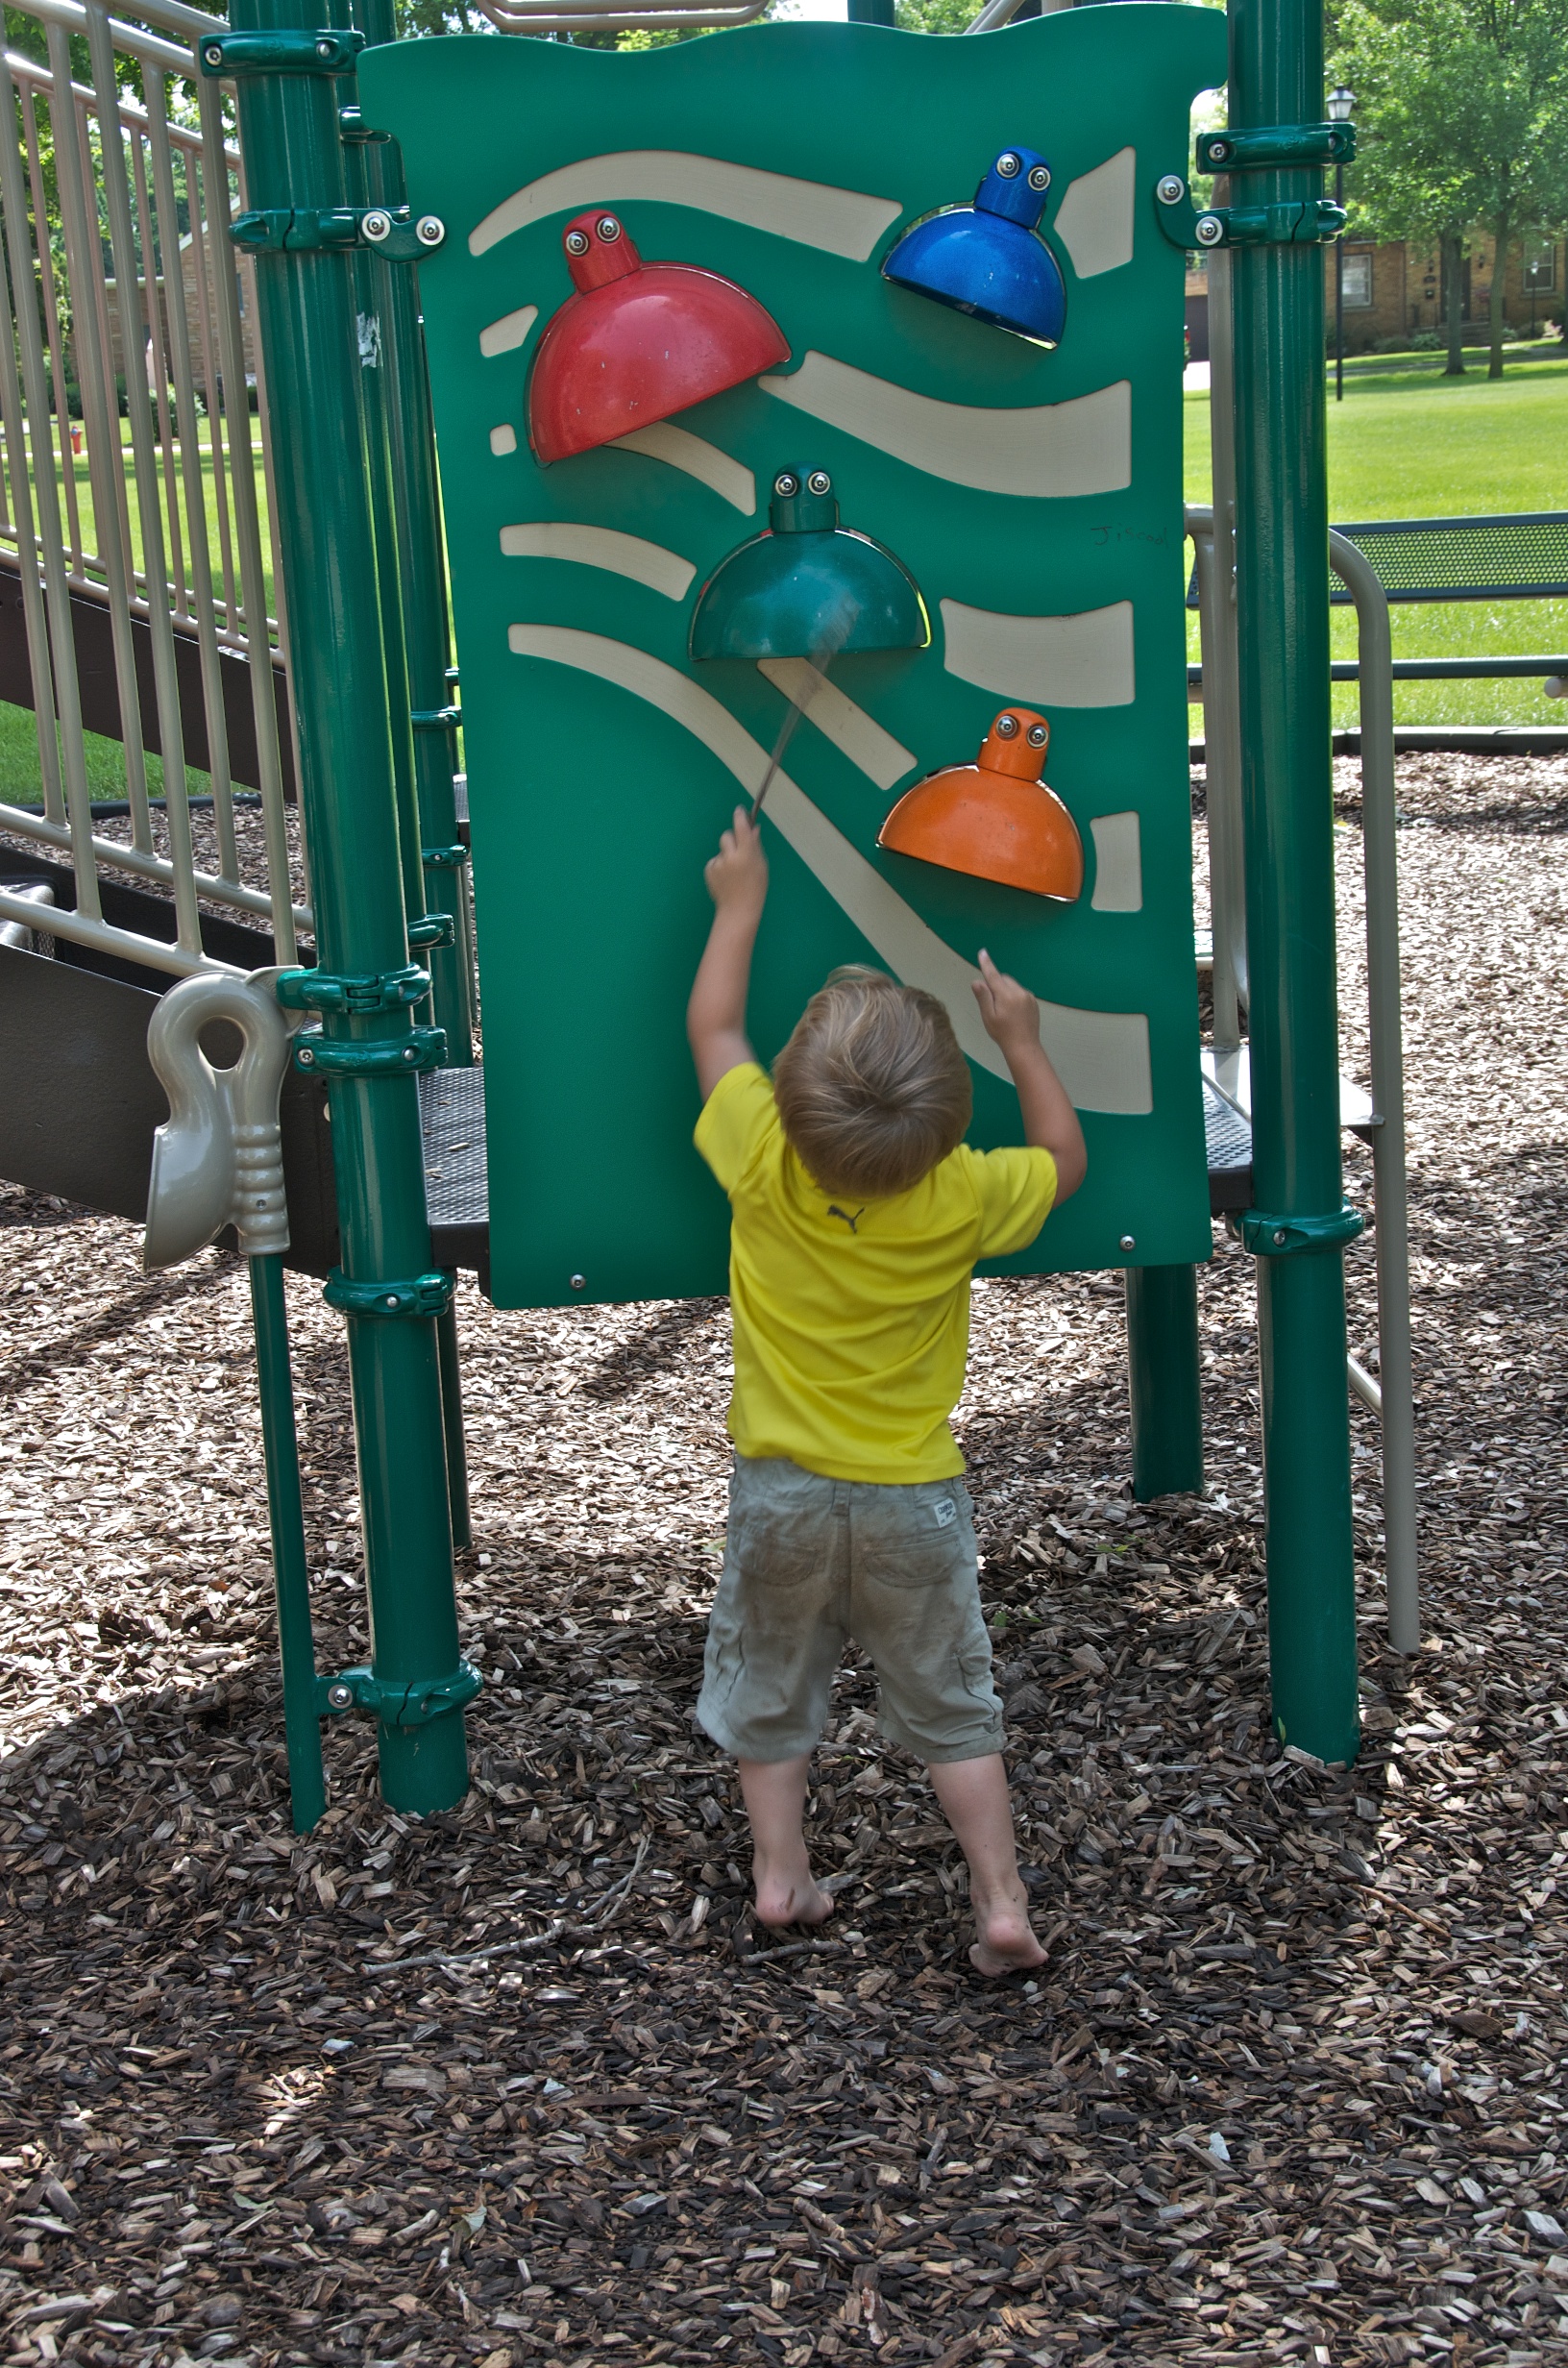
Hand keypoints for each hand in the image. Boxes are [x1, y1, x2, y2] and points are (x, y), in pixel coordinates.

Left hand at [704, 806, 767, 920]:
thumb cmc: (755, 887)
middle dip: (732, 840)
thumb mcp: (761, 865)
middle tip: (739, 853)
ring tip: (733, 873)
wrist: (739, 910)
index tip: (739, 811)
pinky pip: (715, 862)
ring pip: (721, 851)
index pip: (741, 828)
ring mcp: (718, 864)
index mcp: (747, 855)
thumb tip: (753, 828)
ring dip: (726, 856)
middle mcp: (731, 857)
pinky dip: (719, 867)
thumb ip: (755, 846)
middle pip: (726, 835)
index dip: (740, 817)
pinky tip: (725, 879)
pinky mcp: (709, 871)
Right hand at [972, 948, 1039, 1056]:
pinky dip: (1014, 996)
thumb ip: (983, 997)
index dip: (987, 964)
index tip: (983, 952)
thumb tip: (977, 981)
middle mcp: (1019, 992)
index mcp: (1006, 995)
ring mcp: (1028, 996)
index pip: (993, 975)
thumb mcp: (988, 1016)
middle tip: (992, 1004)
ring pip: (1012, 986)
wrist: (1024, 1046)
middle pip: (1004, 979)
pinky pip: (1020, 992)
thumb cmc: (1002, 1033)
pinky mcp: (1033, 1002)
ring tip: (1004, 1011)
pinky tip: (1013, 1012)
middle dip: (996, 985)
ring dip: (1006, 991)